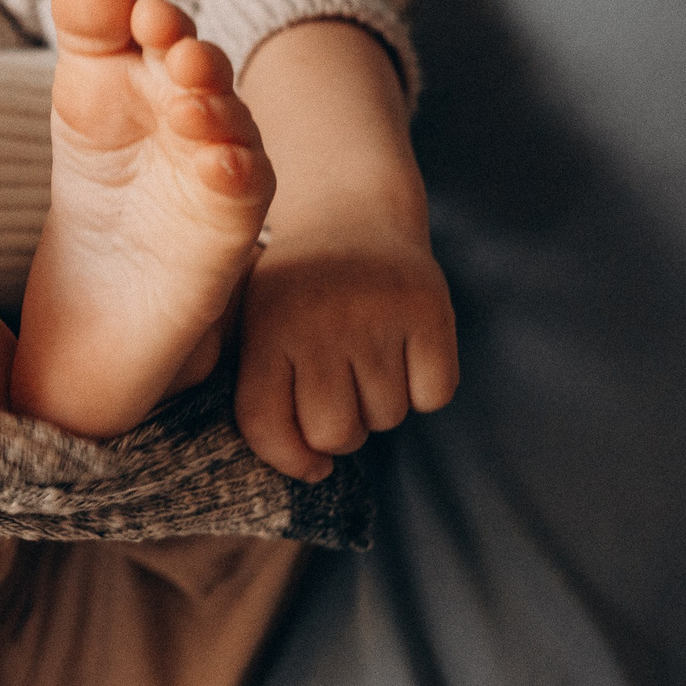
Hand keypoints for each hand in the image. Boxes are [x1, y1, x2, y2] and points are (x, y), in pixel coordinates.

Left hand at [228, 19, 456, 480]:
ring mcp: (376, 313)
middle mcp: (317, 319)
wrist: (349, 214)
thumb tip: (314, 471)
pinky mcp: (429, 309)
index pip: (267, 425)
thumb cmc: (293, 296)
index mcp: (263, 327)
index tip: (308, 459)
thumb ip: (260, 397)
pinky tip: (404, 350)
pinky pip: (433, 395)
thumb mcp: (252, 328)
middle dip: (340, 430)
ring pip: (387, 417)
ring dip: (380, 404)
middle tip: (338, 390)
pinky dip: (425, 387)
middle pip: (336, 434)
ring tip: (366, 357)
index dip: (289, 457)